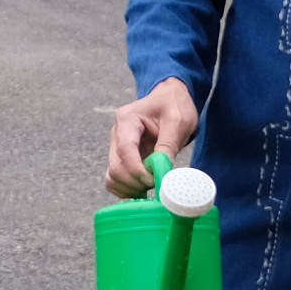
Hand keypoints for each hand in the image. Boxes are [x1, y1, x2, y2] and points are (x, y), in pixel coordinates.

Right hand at [107, 78, 198, 193]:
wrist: (170, 99)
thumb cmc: (174, 105)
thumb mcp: (178, 121)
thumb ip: (168, 145)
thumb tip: (161, 173)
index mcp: (127, 120)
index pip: (125, 150)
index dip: (137, 170)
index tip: (154, 179)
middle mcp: (117, 134)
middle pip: (116, 167)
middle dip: (136, 181)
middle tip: (157, 183)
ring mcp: (117, 147)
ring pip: (112, 177)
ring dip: (130, 188)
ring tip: (152, 186)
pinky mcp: (121, 158)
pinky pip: (115, 180)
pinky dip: (126, 190)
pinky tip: (143, 189)